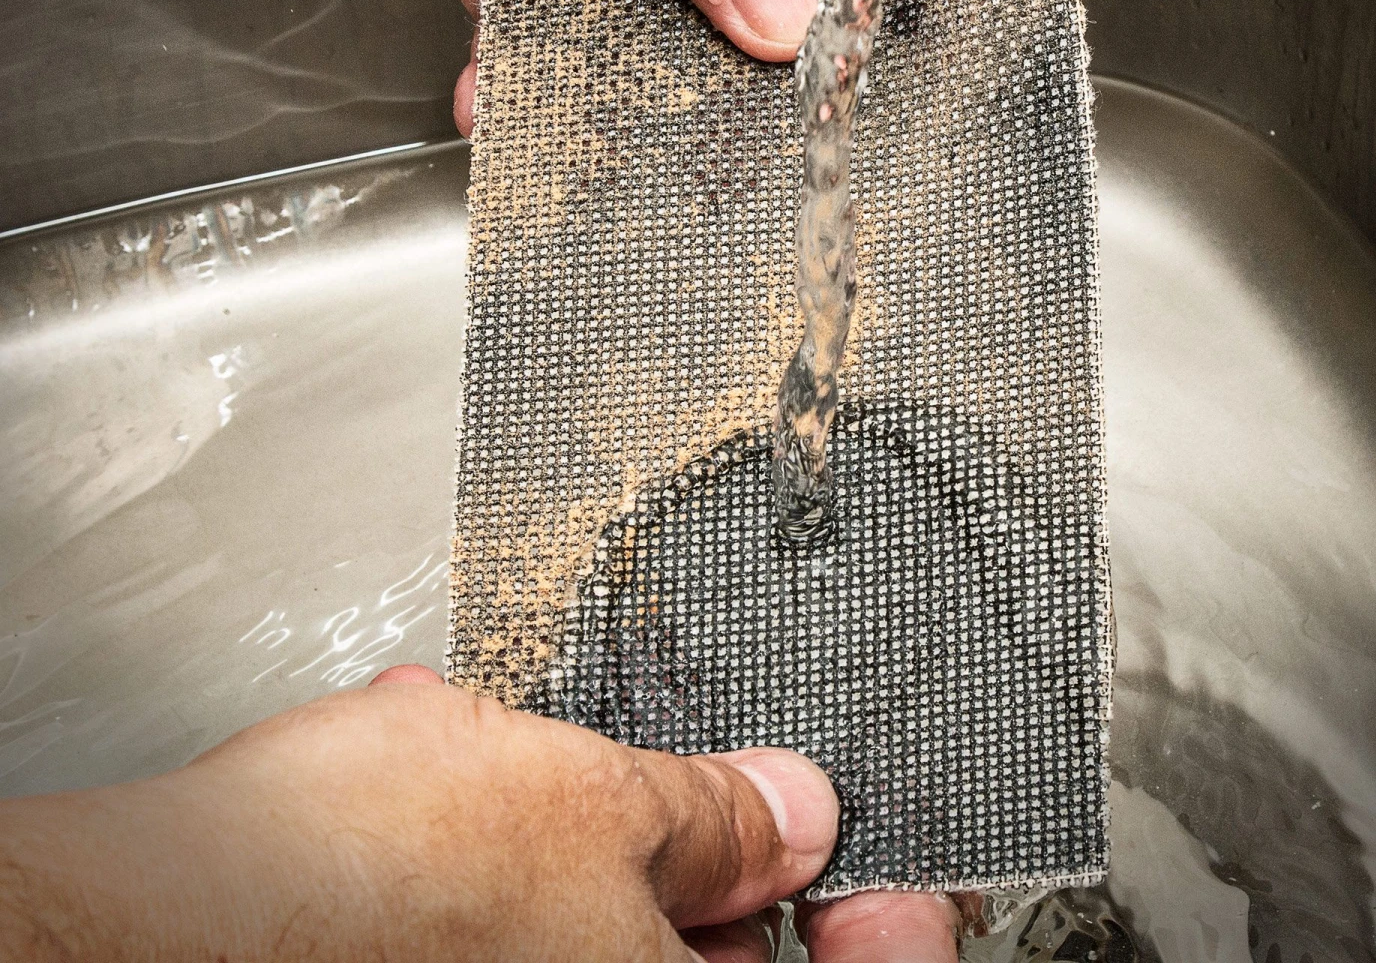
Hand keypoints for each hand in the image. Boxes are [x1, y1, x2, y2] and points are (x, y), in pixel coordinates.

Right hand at [0, 663, 963, 961]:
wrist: (142, 932)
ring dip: (599, 847)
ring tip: (552, 769)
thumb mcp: (581, 802)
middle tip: (734, 798)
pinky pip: (518, 936)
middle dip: (725, 870)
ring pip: (608, 944)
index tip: (889, 875)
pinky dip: (515, 868)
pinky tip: (460, 787)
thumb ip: (712, 813)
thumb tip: (792, 810)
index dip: (894, 928)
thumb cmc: (349, 900)